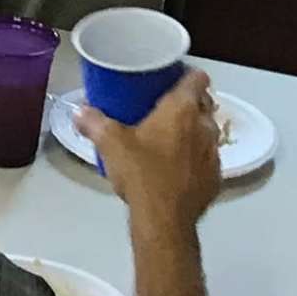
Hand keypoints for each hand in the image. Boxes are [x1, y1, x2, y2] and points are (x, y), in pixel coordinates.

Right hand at [87, 67, 222, 235]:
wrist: (164, 219)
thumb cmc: (141, 172)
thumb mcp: (110, 143)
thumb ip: (94, 122)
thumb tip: (79, 111)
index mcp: (183, 108)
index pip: (198, 78)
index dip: (188, 76)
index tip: (173, 80)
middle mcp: (205, 126)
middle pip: (205, 104)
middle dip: (190, 104)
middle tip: (166, 110)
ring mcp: (214, 153)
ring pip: (209, 132)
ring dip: (195, 132)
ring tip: (172, 140)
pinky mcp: (217, 178)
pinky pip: (209, 159)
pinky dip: (198, 159)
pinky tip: (179, 169)